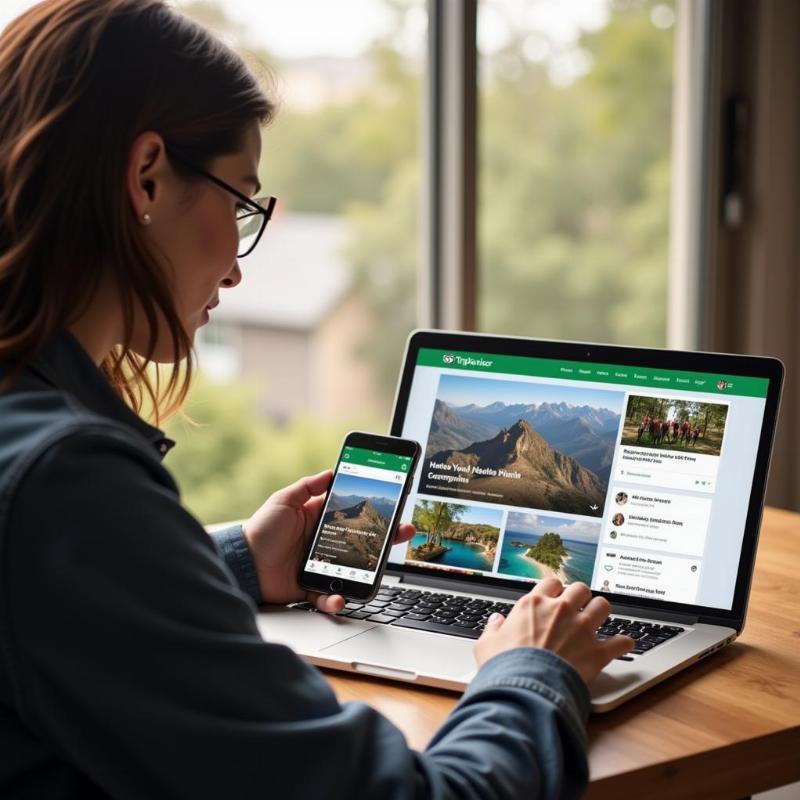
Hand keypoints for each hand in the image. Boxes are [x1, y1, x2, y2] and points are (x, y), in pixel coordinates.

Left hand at [242, 470, 415, 613]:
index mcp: (319, 520)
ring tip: (377, 570)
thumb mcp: (283, 500)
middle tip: (403, 531)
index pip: (353, 513)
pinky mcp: (311, 587)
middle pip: (361, 541)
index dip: (373, 511)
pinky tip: (340, 598)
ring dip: (368, 572)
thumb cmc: (260, 530)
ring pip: (353, 570)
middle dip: (385, 538)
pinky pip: (329, 597)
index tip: (393, 505)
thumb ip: (307, 486)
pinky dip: (336, 600)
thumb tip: (330, 472)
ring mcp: (321, 566)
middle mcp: (324, 543)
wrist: (242, 563)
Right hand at [474, 578, 632, 683]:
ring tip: (600, 618)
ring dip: (602, 611)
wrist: (526, 690)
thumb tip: (495, 622)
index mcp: (534, 605)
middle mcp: (561, 611)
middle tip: (578, 606)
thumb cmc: (505, 667)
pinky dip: (623, 643)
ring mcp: (581, 630)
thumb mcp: (486, 645)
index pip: (552, 583)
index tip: (555, 597)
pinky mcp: (597, 652)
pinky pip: (620, 642)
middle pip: (580, 589)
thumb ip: (493, 629)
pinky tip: (623, 644)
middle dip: (581, 596)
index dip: (555, 589)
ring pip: (603, 606)